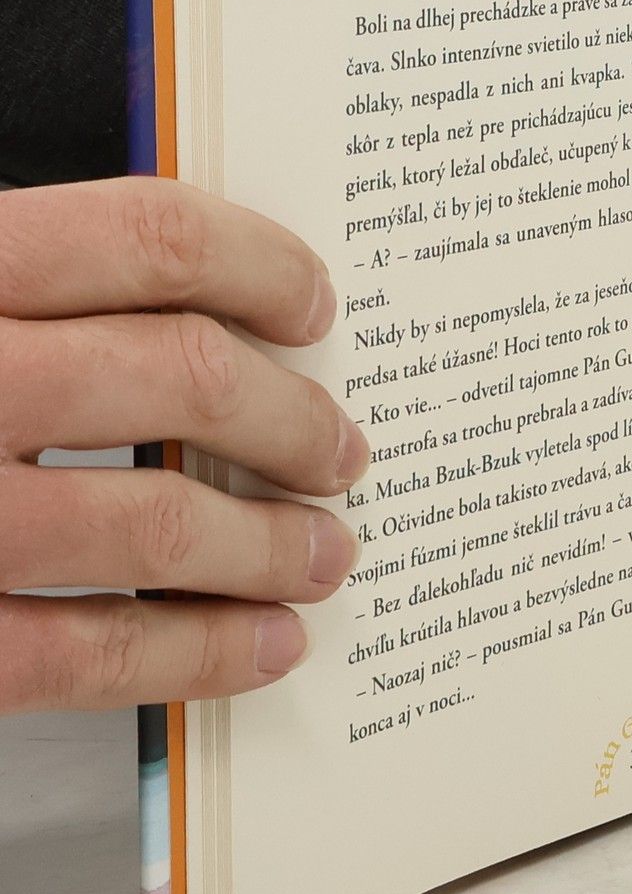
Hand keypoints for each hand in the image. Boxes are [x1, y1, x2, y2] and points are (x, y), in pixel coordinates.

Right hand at [0, 180, 365, 712]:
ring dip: (267, 544)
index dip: (261, 265)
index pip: (146, 236)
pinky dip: (193, 655)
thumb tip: (192, 291)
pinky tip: (256, 648)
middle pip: (177, 376)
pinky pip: (80, 657)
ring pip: (150, 524)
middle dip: (289, 418)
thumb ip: (22, 279)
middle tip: (338, 446)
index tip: (314, 304)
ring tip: (324, 552)